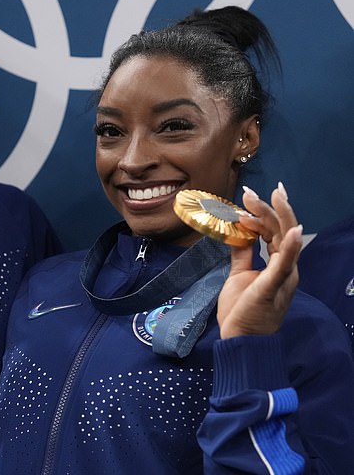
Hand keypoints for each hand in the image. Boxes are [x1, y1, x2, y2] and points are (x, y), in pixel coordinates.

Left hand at [217, 183, 302, 338]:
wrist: (240, 339)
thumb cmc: (242, 310)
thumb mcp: (239, 276)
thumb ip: (242, 255)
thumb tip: (237, 234)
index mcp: (278, 265)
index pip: (274, 232)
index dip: (264, 213)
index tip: (248, 198)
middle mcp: (286, 268)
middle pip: (281, 231)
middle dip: (268, 208)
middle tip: (251, 191)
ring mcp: (282, 277)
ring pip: (283, 240)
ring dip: (271, 217)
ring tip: (262, 197)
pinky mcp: (272, 286)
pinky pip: (284, 264)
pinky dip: (289, 247)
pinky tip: (292, 231)